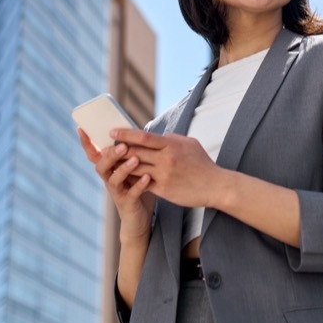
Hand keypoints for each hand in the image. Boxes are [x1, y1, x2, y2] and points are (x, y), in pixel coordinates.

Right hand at [78, 128, 155, 241]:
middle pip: (102, 165)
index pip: (94, 154)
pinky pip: (132, 194)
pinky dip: (139, 185)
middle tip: (122, 145)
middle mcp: (109, 179)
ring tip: (135, 159)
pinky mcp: (127, 203)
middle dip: (110, 155)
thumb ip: (131, 153)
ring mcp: (117, 192)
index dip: (86, 143)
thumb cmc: (136, 188)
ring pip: (114, 180)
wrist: (139, 219)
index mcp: (109, 169)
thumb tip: (135, 130)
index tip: (81, 128)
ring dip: (124, 168)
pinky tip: (147, 177)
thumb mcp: (132, 169)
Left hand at [110, 128, 225, 208]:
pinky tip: (124, 178)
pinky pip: (143, 184)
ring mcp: (165, 175)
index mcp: (172, 145)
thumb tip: (158, 135)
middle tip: (105, 149)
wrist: (216, 186)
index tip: (113, 132)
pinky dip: (133, 180)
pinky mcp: (164, 190)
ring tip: (110, 163)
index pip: (143, 136)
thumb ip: (171, 139)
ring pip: (136, 169)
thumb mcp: (190, 144)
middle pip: (136, 152)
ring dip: (122, 166)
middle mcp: (167, 159)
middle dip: (118, 150)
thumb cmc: (202, 164)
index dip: (125, 134)